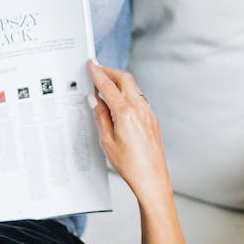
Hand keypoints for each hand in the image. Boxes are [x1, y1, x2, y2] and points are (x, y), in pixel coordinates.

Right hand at [86, 61, 170, 206]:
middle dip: (110, 71)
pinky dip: (128, 93)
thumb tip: (95, 101)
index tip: (91, 65)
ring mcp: (148, 113)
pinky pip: (139, 98)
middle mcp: (139, 109)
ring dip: (120, 81)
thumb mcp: (107, 141)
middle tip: (98, 70)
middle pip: (124, 78)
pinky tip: (120, 101)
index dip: (97, 73)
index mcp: (125, 112)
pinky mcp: (152, 119)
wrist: (152, 178)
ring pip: (133, 87)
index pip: (108, 86)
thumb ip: (101, 117)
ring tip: (107, 85)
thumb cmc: (131, 165)